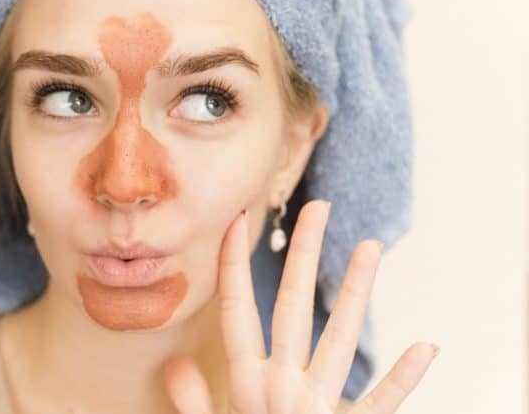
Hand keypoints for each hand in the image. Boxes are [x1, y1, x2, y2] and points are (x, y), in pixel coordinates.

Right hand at [163, 200, 437, 412]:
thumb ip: (193, 398)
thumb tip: (174, 361)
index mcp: (245, 382)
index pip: (236, 310)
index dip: (233, 263)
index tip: (237, 221)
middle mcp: (282, 384)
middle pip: (292, 306)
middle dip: (301, 253)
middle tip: (316, 208)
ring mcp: (319, 405)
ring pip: (340, 337)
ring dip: (355, 291)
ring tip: (370, 247)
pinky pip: (382, 403)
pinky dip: (404, 377)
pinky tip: (427, 346)